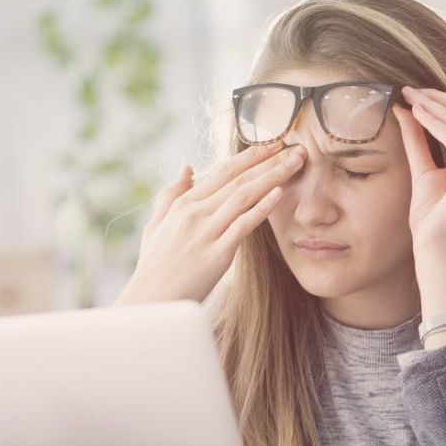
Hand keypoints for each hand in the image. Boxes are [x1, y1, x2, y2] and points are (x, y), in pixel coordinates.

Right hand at [114, 142, 306, 304]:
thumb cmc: (154, 267)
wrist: (150, 302)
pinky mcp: (217, 255)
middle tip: (295, 146)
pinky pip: (243, 225)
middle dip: (268, 160)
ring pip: (244, 196)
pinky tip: (280, 193)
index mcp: (183, 204)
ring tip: (296, 162)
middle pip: (238, 179)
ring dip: (273, 176)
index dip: (250, 155)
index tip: (272, 143)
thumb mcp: (157, 225)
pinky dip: (262, 207)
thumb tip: (187, 167)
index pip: (223, 171)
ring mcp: (206, 233)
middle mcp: (194, 213)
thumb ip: (171, 195)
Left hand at [392, 86, 445, 261]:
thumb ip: (418, 141)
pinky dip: (435, 122)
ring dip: (434, 105)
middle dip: (438, 98)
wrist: (434, 251)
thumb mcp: (422, 171)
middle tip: (409, 89)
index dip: (442, 102)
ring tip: (409, 97)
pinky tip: (416, 113)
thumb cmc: (430, 220)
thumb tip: (406, 110)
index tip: (414, 93)